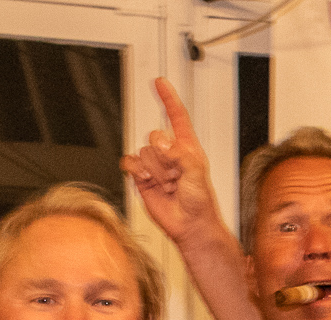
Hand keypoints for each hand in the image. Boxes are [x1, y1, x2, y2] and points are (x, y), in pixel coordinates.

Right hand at [120, 78, 220, 242]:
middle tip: (176, 176)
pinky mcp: (141, 176)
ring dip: (156, 171)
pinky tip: (149, 181)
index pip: (176, 116)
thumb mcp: (197, 173)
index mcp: (187, 147)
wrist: (189, 225)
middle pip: (154, 136)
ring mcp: (155, 164)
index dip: (168, 98)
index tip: (159, 82)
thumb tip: (161, 143)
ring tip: (168, 185)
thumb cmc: (200, 202)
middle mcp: (170, 153)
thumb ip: (180, 154)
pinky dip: (137, 171)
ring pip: (143, 152)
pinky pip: (129, 163)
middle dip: (164, 158)